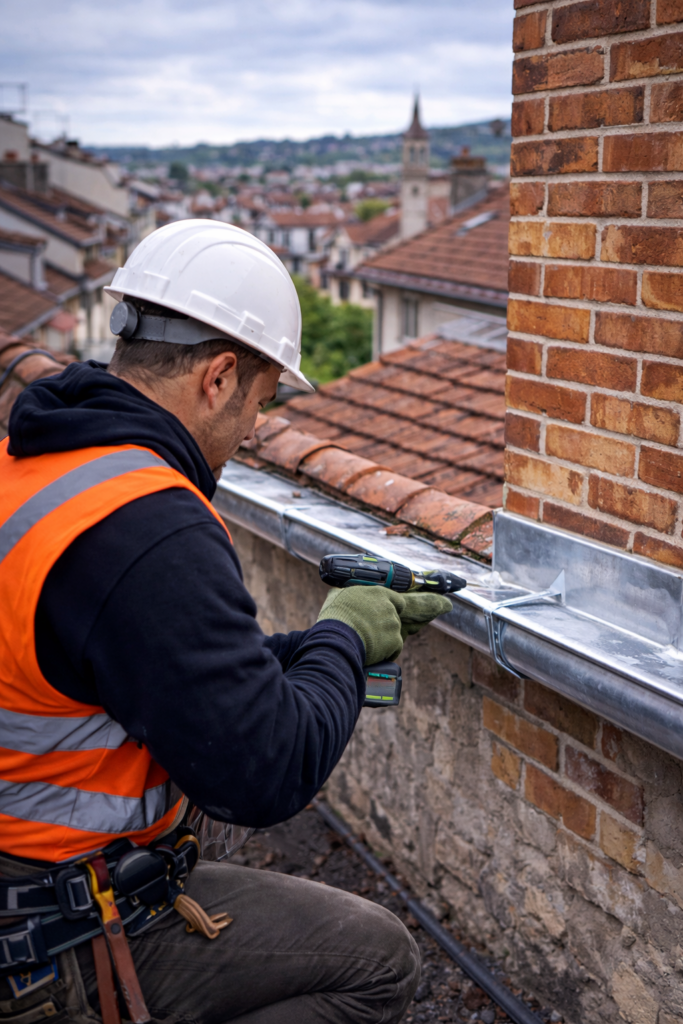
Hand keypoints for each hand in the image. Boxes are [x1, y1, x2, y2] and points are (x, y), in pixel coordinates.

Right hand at [317, 586, 450, 664]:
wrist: (338, 640)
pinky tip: (372, 651)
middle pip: (416, 607)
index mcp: (378, 593)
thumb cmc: (335, 619)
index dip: (401, 605)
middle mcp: (391, 607)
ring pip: (397, 633)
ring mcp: (395, 624)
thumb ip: (347, 595)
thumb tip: (341, 594)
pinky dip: (385, 651)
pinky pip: (394, 647)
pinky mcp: (396, 641)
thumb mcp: (337, 598)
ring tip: (369, 642)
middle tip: (446, 604)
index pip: (398, 597)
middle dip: (435, 605)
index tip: (406, 607)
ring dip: (387, 639)